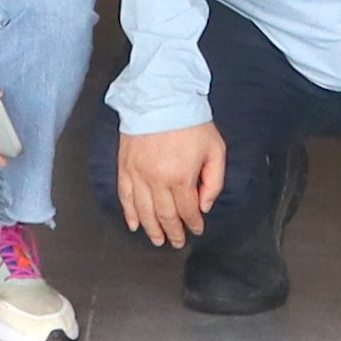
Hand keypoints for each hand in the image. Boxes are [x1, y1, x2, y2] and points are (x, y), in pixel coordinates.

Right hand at [117, 121, 227, 247]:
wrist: (161, 97)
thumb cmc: (191, 122)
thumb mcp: (215, 149)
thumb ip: (214, 181)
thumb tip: (204, 206)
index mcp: (181, 177)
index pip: (187, 211)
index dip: (193, 224)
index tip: (196, 230)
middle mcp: (157, 181)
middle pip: (165, 216)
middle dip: (173, 232)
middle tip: (176, 242)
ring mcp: (138, 175)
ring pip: (144, 211)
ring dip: (151, 229)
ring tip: (158, 240)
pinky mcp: (125, 167)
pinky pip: (125, 196)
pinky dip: (129, 213)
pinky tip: (134, 224)